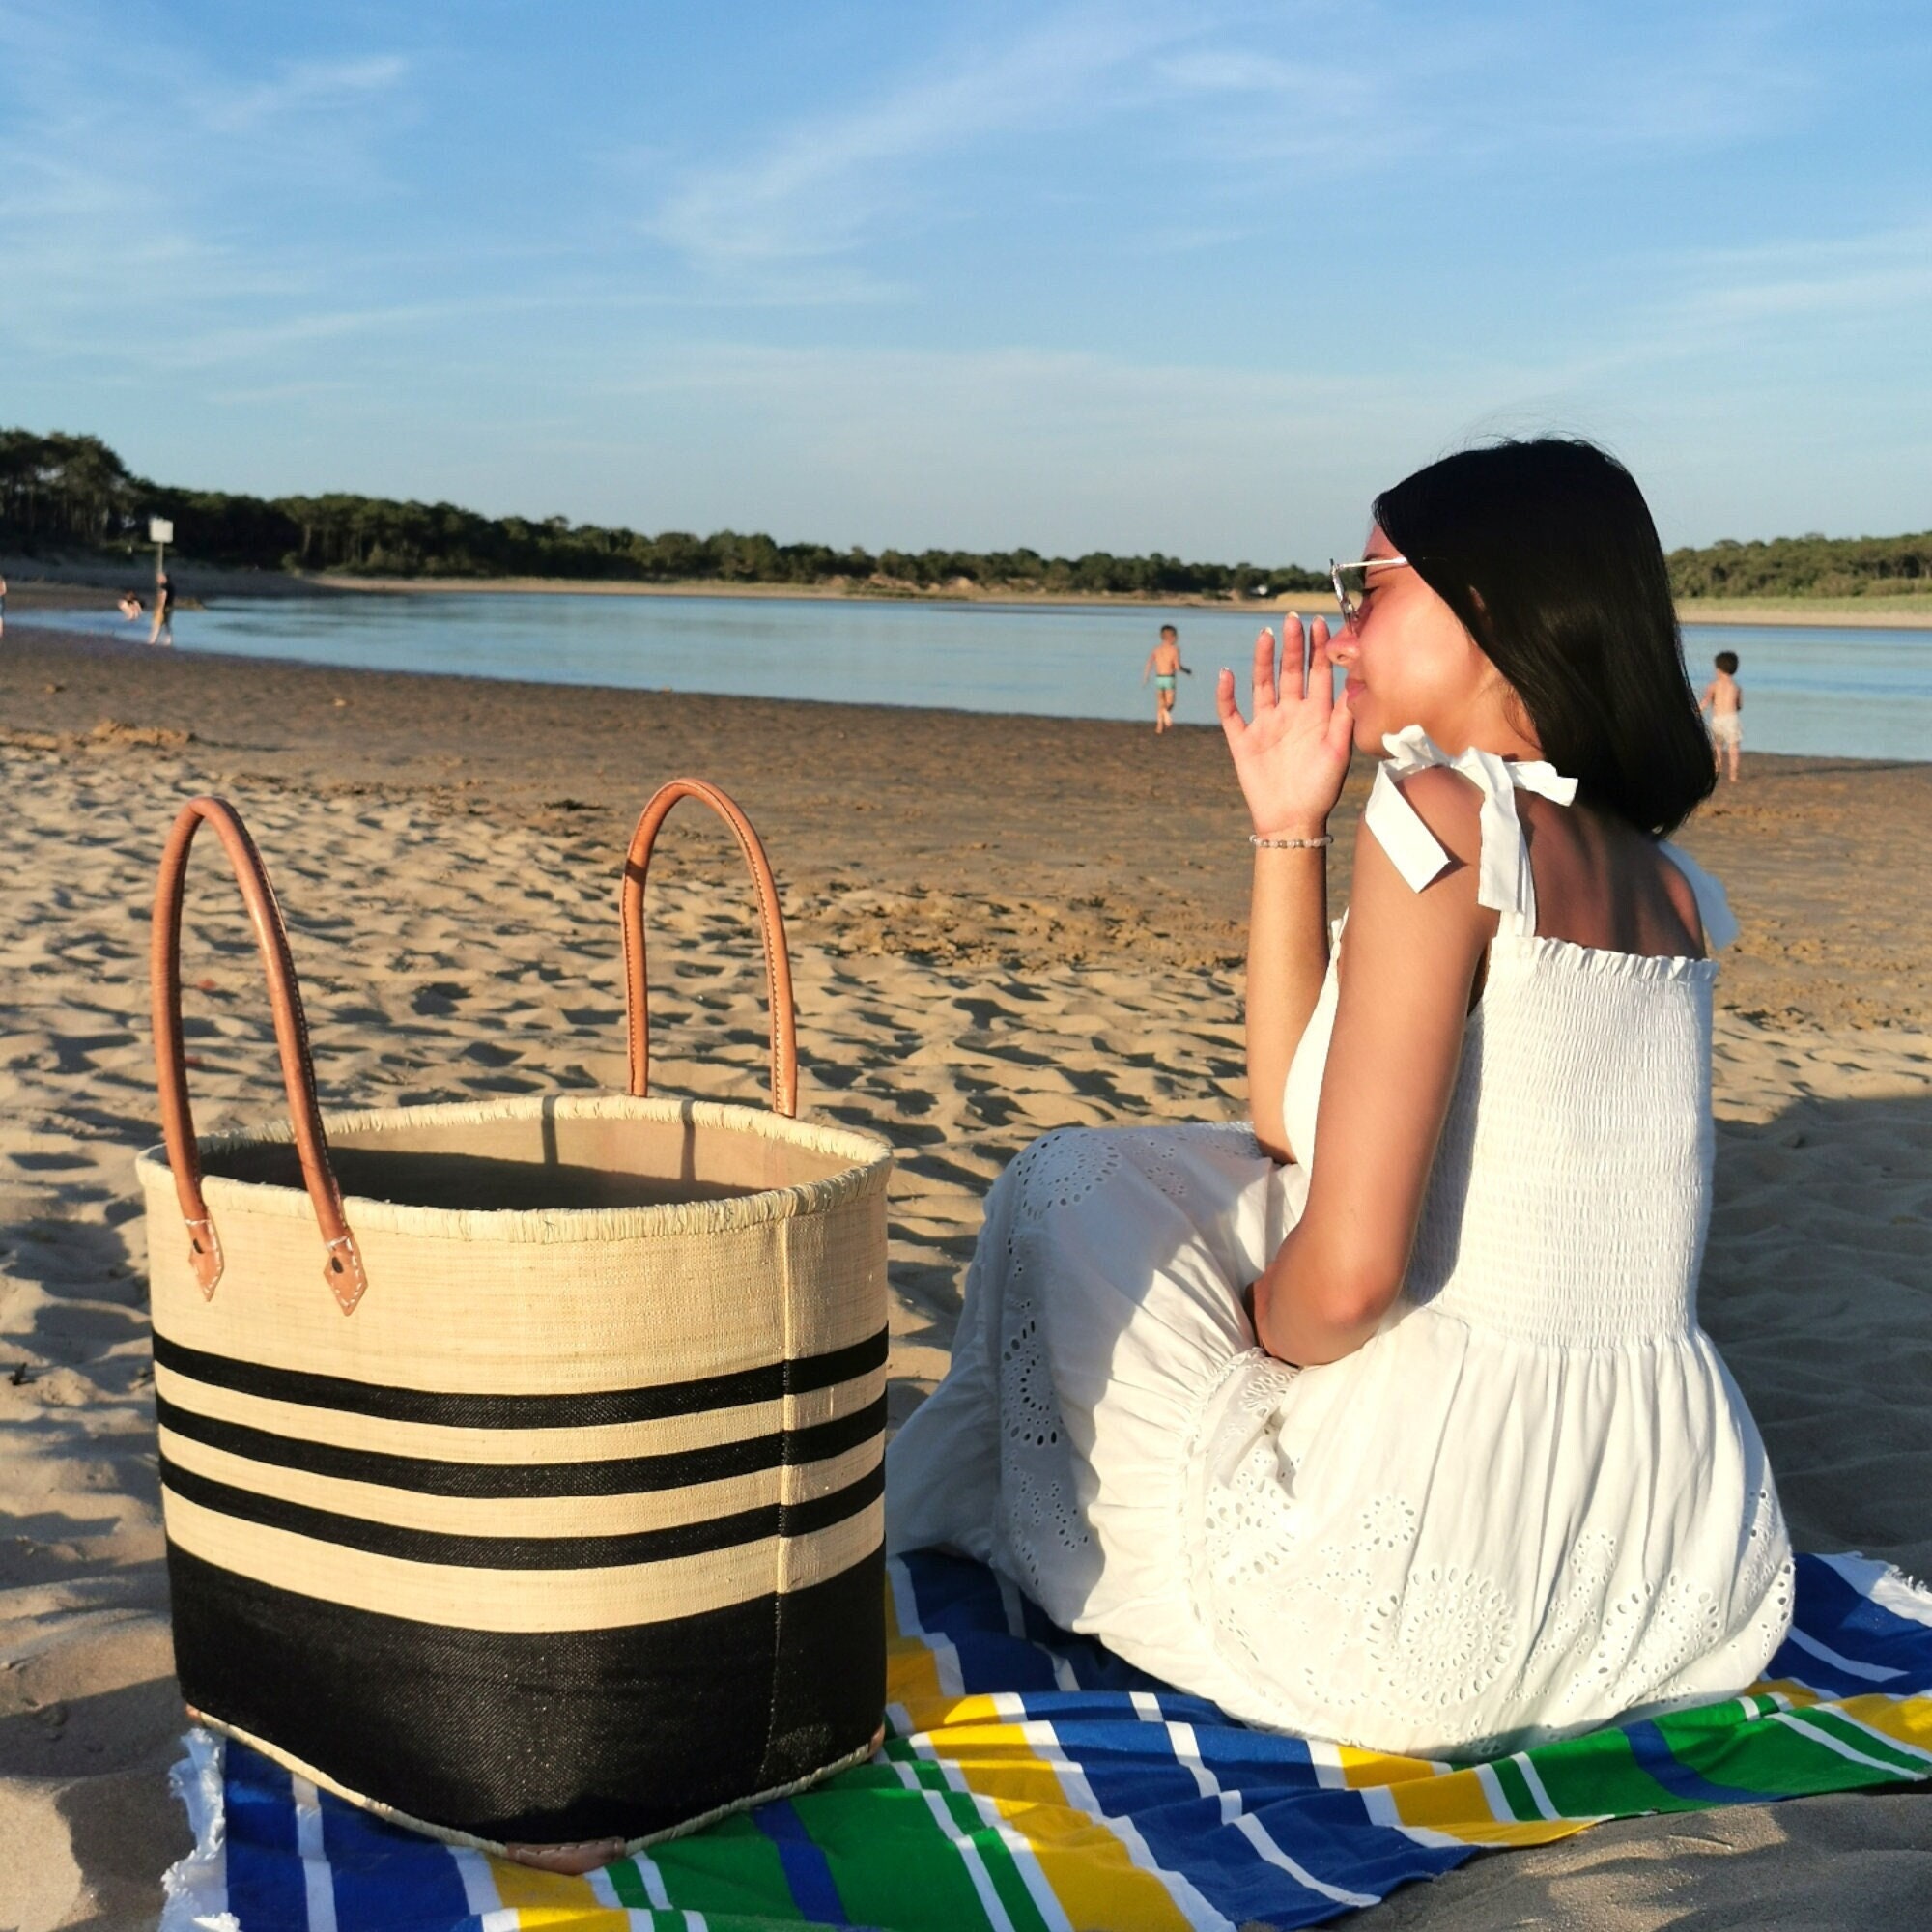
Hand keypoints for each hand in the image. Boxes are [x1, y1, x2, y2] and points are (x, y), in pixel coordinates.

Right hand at [1216, 617, 1352, 836]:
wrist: (1293, 821)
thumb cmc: (1322, 789)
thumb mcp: (1340, 750)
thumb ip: (1344, 715)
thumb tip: (1355, 679)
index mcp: (1316, 714)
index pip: (1318, 673)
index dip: (1319, 648)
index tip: (1321, 623)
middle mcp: (1290, 714)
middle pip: (1290, 672)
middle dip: (1292, 646)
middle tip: (1292, 621)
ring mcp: (1265, 725)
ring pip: (1262, 684)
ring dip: (1263, 660)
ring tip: (1265, 636)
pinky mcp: (1243, 741)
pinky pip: (1231, 713)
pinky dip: (1226, 695)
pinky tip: (1226, 674)